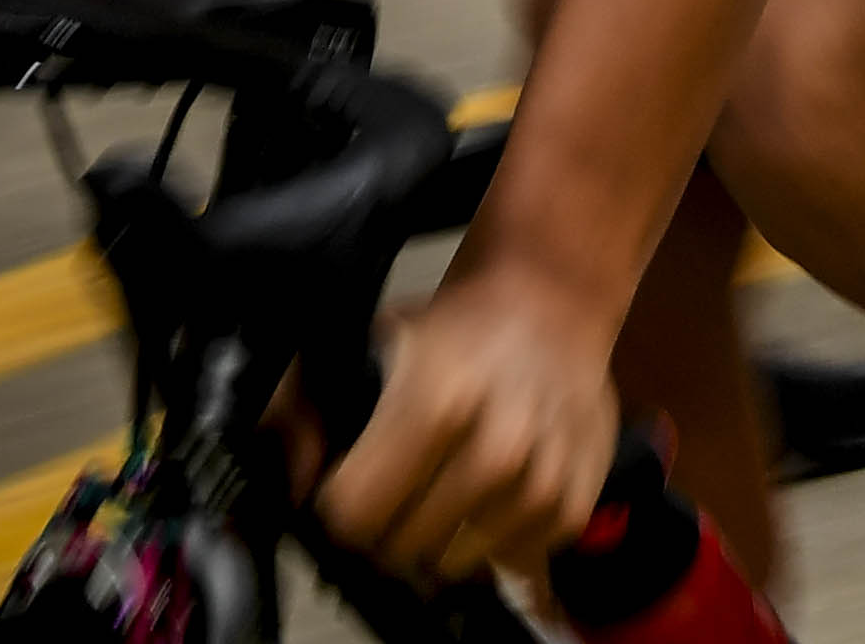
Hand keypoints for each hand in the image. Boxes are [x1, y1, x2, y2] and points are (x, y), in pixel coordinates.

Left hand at [311, 262, 622, 584]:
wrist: (550, 303)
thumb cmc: (458, 326)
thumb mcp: (376, 342)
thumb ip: (319, 404)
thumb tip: (293, 476)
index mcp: (434, 404)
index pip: (356, 512)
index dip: (340, 506)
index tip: (347, 492)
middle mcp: (494, 450)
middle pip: (403, 545)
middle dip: (387, 527)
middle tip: (396, 493)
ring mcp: (539, 483)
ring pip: (455, 563)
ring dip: (439, 540)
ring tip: (442, 495)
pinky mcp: (571, 504)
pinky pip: (510, 561)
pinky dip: (492, 542)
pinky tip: (486, 499)